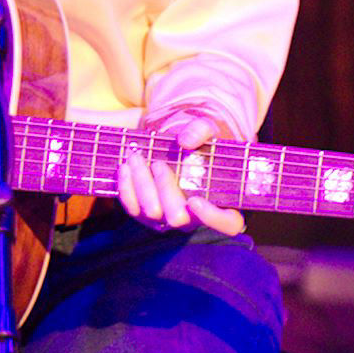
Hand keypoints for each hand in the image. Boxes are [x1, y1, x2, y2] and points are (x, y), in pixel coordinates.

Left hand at [117, 111, 245, 236]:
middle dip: (165, 189)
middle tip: (158, 163)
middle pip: (178, 218)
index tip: (195, 200)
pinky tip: (125, 167)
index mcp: (222, 202)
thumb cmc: (200, 139)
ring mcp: (169, 219)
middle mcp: (196, 218)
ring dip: (141, 184)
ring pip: (152, 213)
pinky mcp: (146, 215)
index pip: (228, 224)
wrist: (178, 145)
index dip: (211, 217)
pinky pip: (133, 209)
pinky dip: (126, 188)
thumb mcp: (207, 128)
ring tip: (136, 157)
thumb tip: (185, 141)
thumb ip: (201, 130)